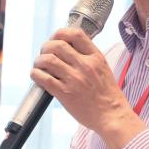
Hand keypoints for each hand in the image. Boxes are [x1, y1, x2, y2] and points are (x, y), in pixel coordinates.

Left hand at [31, 28, 144, 148]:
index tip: (55, 38)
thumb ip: (88, 57)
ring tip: (39, 65)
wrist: (112, 115)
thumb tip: (68, 49)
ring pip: (48, 60)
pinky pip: (44, 78)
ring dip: (39, 61)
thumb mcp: (103, 68)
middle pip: (57, 45)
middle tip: (44, 53)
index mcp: (95, 57)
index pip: (75, 34)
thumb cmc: (108, 94)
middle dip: (46, 47)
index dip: (60, 33)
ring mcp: (74, 79)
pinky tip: (36, 76)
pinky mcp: (65, 93)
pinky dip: (36, 74)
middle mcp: (85, 65)